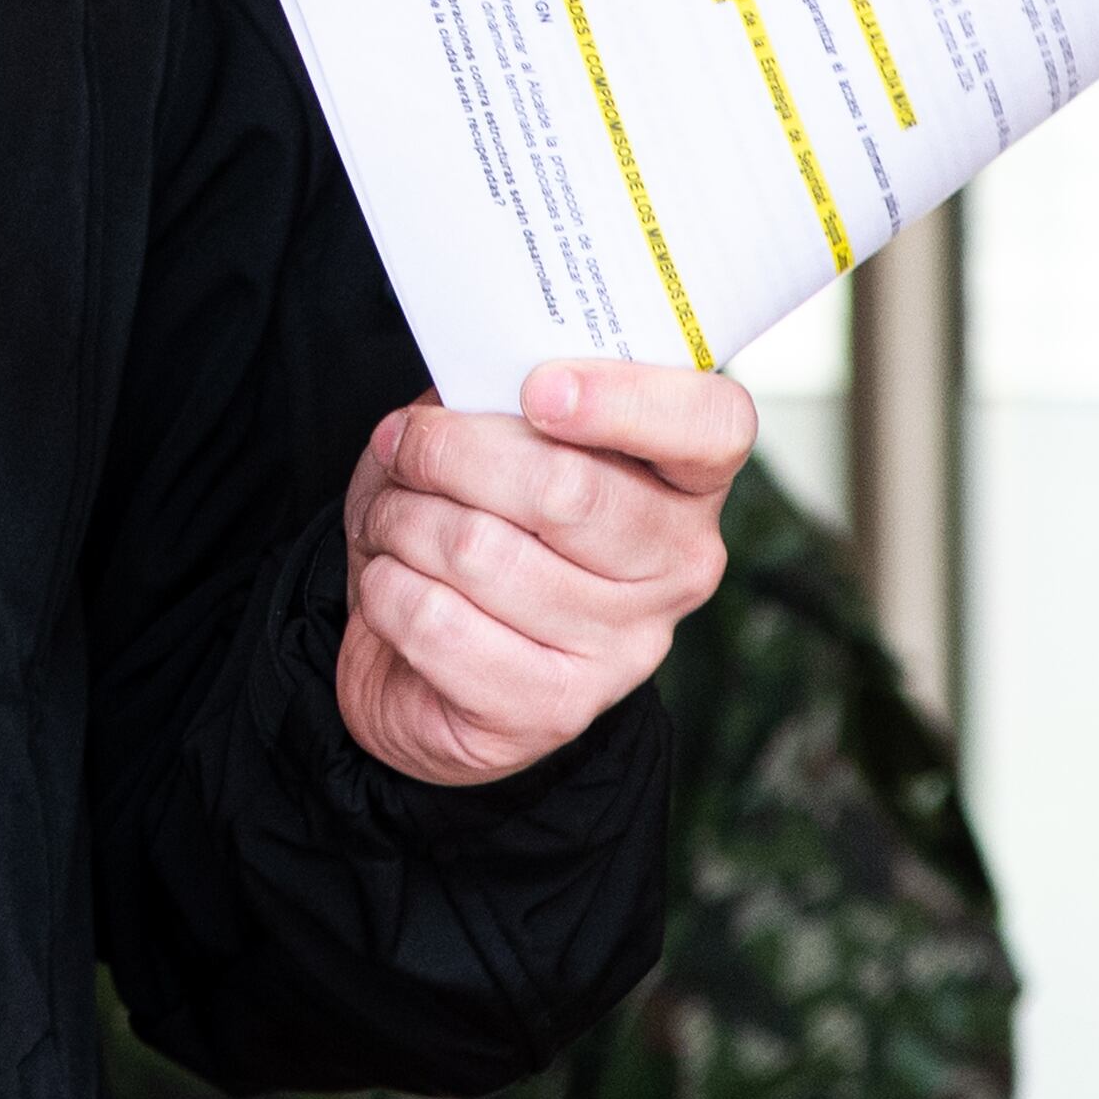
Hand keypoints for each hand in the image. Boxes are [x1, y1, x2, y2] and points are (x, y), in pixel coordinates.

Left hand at [334, 359, 753, 787]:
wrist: (417, 651)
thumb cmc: (466, 514)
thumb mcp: (484, 431)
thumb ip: (496, 397)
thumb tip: (462, 390)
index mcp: (683, 481)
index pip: (712, 427)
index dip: (627, 400)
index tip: (538, 391)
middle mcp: (677, 568)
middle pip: (566, 490)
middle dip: (447, 453)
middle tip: (404, 448)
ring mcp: (624, 648)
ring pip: (480, 551)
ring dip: (400, 520)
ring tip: (390, 520)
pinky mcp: (553, 709)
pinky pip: (438, 623)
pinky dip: (386, 587)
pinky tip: (393, 584)